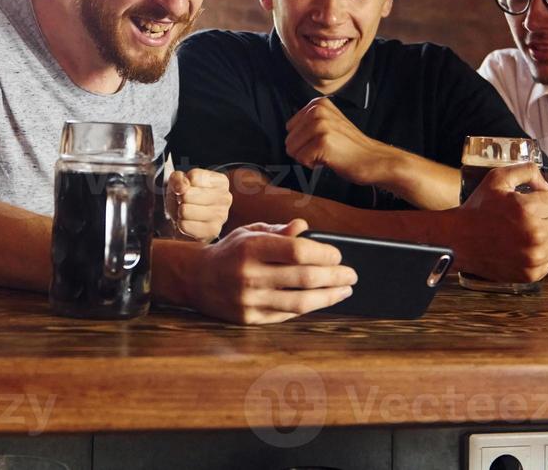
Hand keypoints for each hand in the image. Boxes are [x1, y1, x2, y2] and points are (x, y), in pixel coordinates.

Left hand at [165, 168, 231, 241]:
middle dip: (181, 199)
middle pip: (188, 194)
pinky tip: (189, 223)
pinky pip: (184, 226)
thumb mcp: (178, 182)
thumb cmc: (184, 198)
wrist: (185, 219)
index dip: (183, 184)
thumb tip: (183, 186)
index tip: (187, 189)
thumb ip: (178, 178)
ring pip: (185, 211)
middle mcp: (225, 198)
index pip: (194, 177)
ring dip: (181, 212)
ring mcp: (221, 216)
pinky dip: (181, 224)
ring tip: (188, 212)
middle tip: (186, 202)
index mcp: (221, 182)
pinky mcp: (213, 232)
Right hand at [183, 219, 357, 324]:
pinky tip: (321, 299)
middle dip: (335, 276)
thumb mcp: (250, 232)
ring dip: (329, 296)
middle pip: (304, 278)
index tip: (338, 254)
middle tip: (351, 274)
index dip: (323, 253)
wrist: (195, 278)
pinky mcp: (251, 319)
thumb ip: (278, 231)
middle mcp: (251, 275)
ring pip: (300, 302)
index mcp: (251, 248)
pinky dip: (309, 307)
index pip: (297, 251)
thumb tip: (306, 228)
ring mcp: (251, 300)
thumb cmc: (229, 251)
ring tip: (344, 290)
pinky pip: (287, 315)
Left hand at [285, 98, 391, 185]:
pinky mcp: (322, 141)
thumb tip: (287, 132)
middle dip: (304, 150)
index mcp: (318, 104)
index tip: (324, 141)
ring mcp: (320, 125)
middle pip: (289, 139)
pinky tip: (330, 159)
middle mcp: (318, 110)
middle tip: (327, 149)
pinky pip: (301, 159)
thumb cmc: (350, 147)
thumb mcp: (328, 124)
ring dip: (308, 158)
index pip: (290, 128)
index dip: (304, 141)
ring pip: (292, 150)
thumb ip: (308, 122)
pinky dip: (313, 165)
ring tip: (328, 153)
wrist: (374, 160)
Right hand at [452, 162, 547, 283]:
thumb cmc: (477, 208)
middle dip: (546, 219)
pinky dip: (539, 256)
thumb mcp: (497, 178)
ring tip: (523, 234)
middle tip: (526, 219)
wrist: (457, 239)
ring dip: (546, 238)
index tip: (529, 204)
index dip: (543, 201)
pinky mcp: (529, 274)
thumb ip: (528, 171)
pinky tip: (521, 248)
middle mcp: (533, 235)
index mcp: (527, 209)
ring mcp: (532, 257)